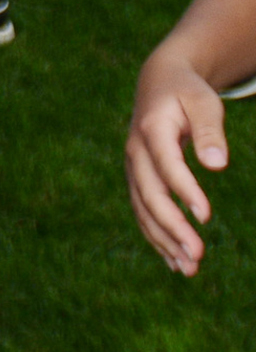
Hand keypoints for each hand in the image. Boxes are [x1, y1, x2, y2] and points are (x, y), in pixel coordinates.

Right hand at [129, 48, 229, 273]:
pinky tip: (174, 261)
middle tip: (197, 255)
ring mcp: (133, 166)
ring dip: (163, 239)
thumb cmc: (186, 93)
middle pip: (150, 194)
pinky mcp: (138, 178)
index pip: (166, 165)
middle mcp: (136, 151)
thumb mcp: (203, 102)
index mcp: (152, 130)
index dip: (184, 191)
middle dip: (172, 226)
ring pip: (143, 208)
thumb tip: (217, 165)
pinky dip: (156, 236)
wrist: (157, 83)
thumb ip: (210, 131)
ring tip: (190, 269)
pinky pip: (143, 211)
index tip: (207, 217)